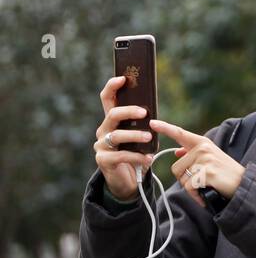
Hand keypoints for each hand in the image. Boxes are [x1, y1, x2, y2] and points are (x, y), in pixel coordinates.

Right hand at [94, 76, 156, 201]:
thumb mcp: (139, 135)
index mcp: (112, 120)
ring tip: (149, 138)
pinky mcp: (104, 160)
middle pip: (112, 115)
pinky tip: (148, 158)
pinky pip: (121, 156)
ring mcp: (101, 145)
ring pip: (116, 135)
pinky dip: (137, 157)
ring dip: (134, 135)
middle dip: (128, 111)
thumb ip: (141, 123)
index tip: (123, 78)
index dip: (112, 86)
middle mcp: (103, 130)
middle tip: (144, 112)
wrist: (128, 179)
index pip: (107, 98)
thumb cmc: (136, 152)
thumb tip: (151, 109)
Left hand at [148, 118, 245, 208]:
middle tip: (201, 182)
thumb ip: (193, 154)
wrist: (244, 185)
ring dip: (191, 188)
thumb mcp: (211, 159)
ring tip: (206, 188)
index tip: (152, 123)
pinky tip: (205, 194)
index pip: (180, 134)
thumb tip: (177, 151)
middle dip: (184, 179)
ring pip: (182, 179)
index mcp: (203, 143)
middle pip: (176, 167)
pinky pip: (189, 187)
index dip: (165, 128)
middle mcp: (203, 149)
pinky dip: (195, 195)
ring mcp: (205, 160)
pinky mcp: (206, 172)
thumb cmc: (226, 173)